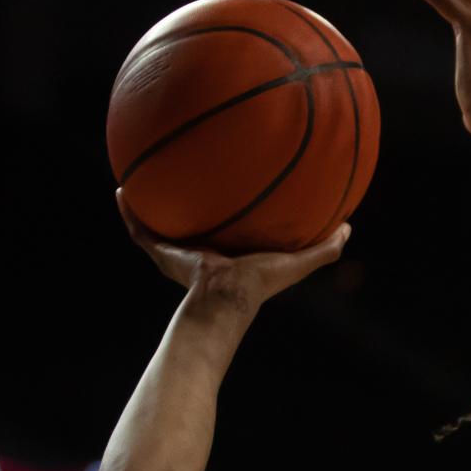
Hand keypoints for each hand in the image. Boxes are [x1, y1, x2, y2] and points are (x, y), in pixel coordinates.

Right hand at [116, 190, 348, 310]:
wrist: (224, 298)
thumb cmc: (258, 285)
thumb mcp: (295, 263)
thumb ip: (323, 249)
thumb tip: (349, 227)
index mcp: (229, 254)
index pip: (228, 229)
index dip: (228, 212)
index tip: (229, 189)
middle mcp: (199, 253)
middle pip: (191, 222)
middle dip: (187, 202)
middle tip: (186, 171)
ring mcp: (177, 253)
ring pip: (159, 223)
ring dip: (151, 202)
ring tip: (144, 173)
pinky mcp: (162, 251)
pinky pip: (139, 229)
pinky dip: (128, 211)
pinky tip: (121, 190)